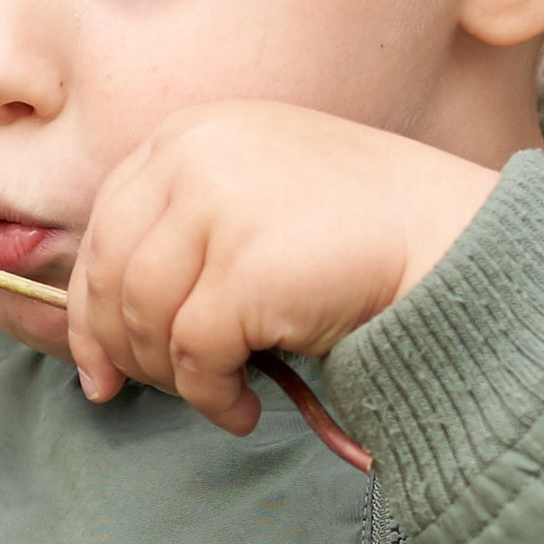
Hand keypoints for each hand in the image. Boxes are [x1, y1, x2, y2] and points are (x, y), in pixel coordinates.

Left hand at [65, 105, 504, 433]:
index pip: (105, 228)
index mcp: (191, 133)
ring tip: (221, 400)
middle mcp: (194, 155)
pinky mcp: (244, 267)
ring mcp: (218, 205)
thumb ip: (181, 242)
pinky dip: (212, 397)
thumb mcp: (254, 205)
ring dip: (175, 380)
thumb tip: (99, 343)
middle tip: (159, 394)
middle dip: (126, 351)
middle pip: (112, 275)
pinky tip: (244, 410)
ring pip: (145, 319)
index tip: (101, 369)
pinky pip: (194, 356)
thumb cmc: (359, 238)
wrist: (453, 245)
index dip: (90, 306)